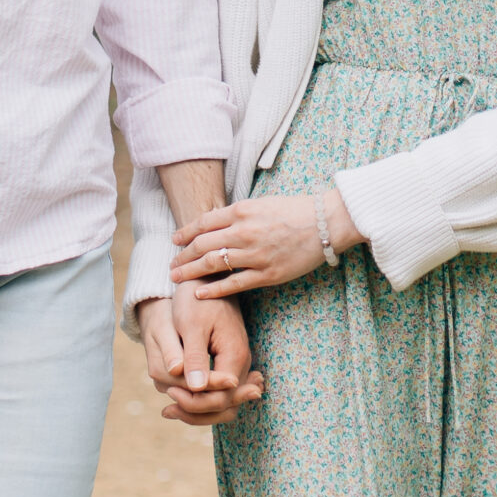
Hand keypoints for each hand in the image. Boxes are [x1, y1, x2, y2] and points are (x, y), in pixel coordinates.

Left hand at [137, 292, 264, 425]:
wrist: (205, 278)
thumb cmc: (196, 298)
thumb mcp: (192, 325)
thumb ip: (195, 357)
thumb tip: (195, 388)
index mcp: (235, 355)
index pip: (221, 397)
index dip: (196, 402)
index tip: (171, 393)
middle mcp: (241, 364)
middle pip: (225, 406)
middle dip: (196, 411)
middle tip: (167, 410)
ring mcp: (236, 365)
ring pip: (222, 403)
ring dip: (197, 410)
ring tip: (169, 410)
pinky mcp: (227, 363)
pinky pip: (218, 391)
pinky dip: (200, 399)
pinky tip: (177, 397)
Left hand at [171, 188, 363, 297]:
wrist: (325, 222)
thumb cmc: (295, 210)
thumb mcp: (262, 203)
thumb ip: (238, 214)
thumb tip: (215, 221)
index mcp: (242, 210)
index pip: (204, 222)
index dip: (186, 232)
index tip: (175, 240)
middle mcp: (244, 231)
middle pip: (202, 245)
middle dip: (183, 255)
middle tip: (171, 264)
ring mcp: (254, 254)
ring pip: (213, 264)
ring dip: (191, 271)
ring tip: (177, 278)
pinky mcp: (267, 274)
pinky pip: (233, 284)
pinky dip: (213, 289)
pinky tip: (199, 293)